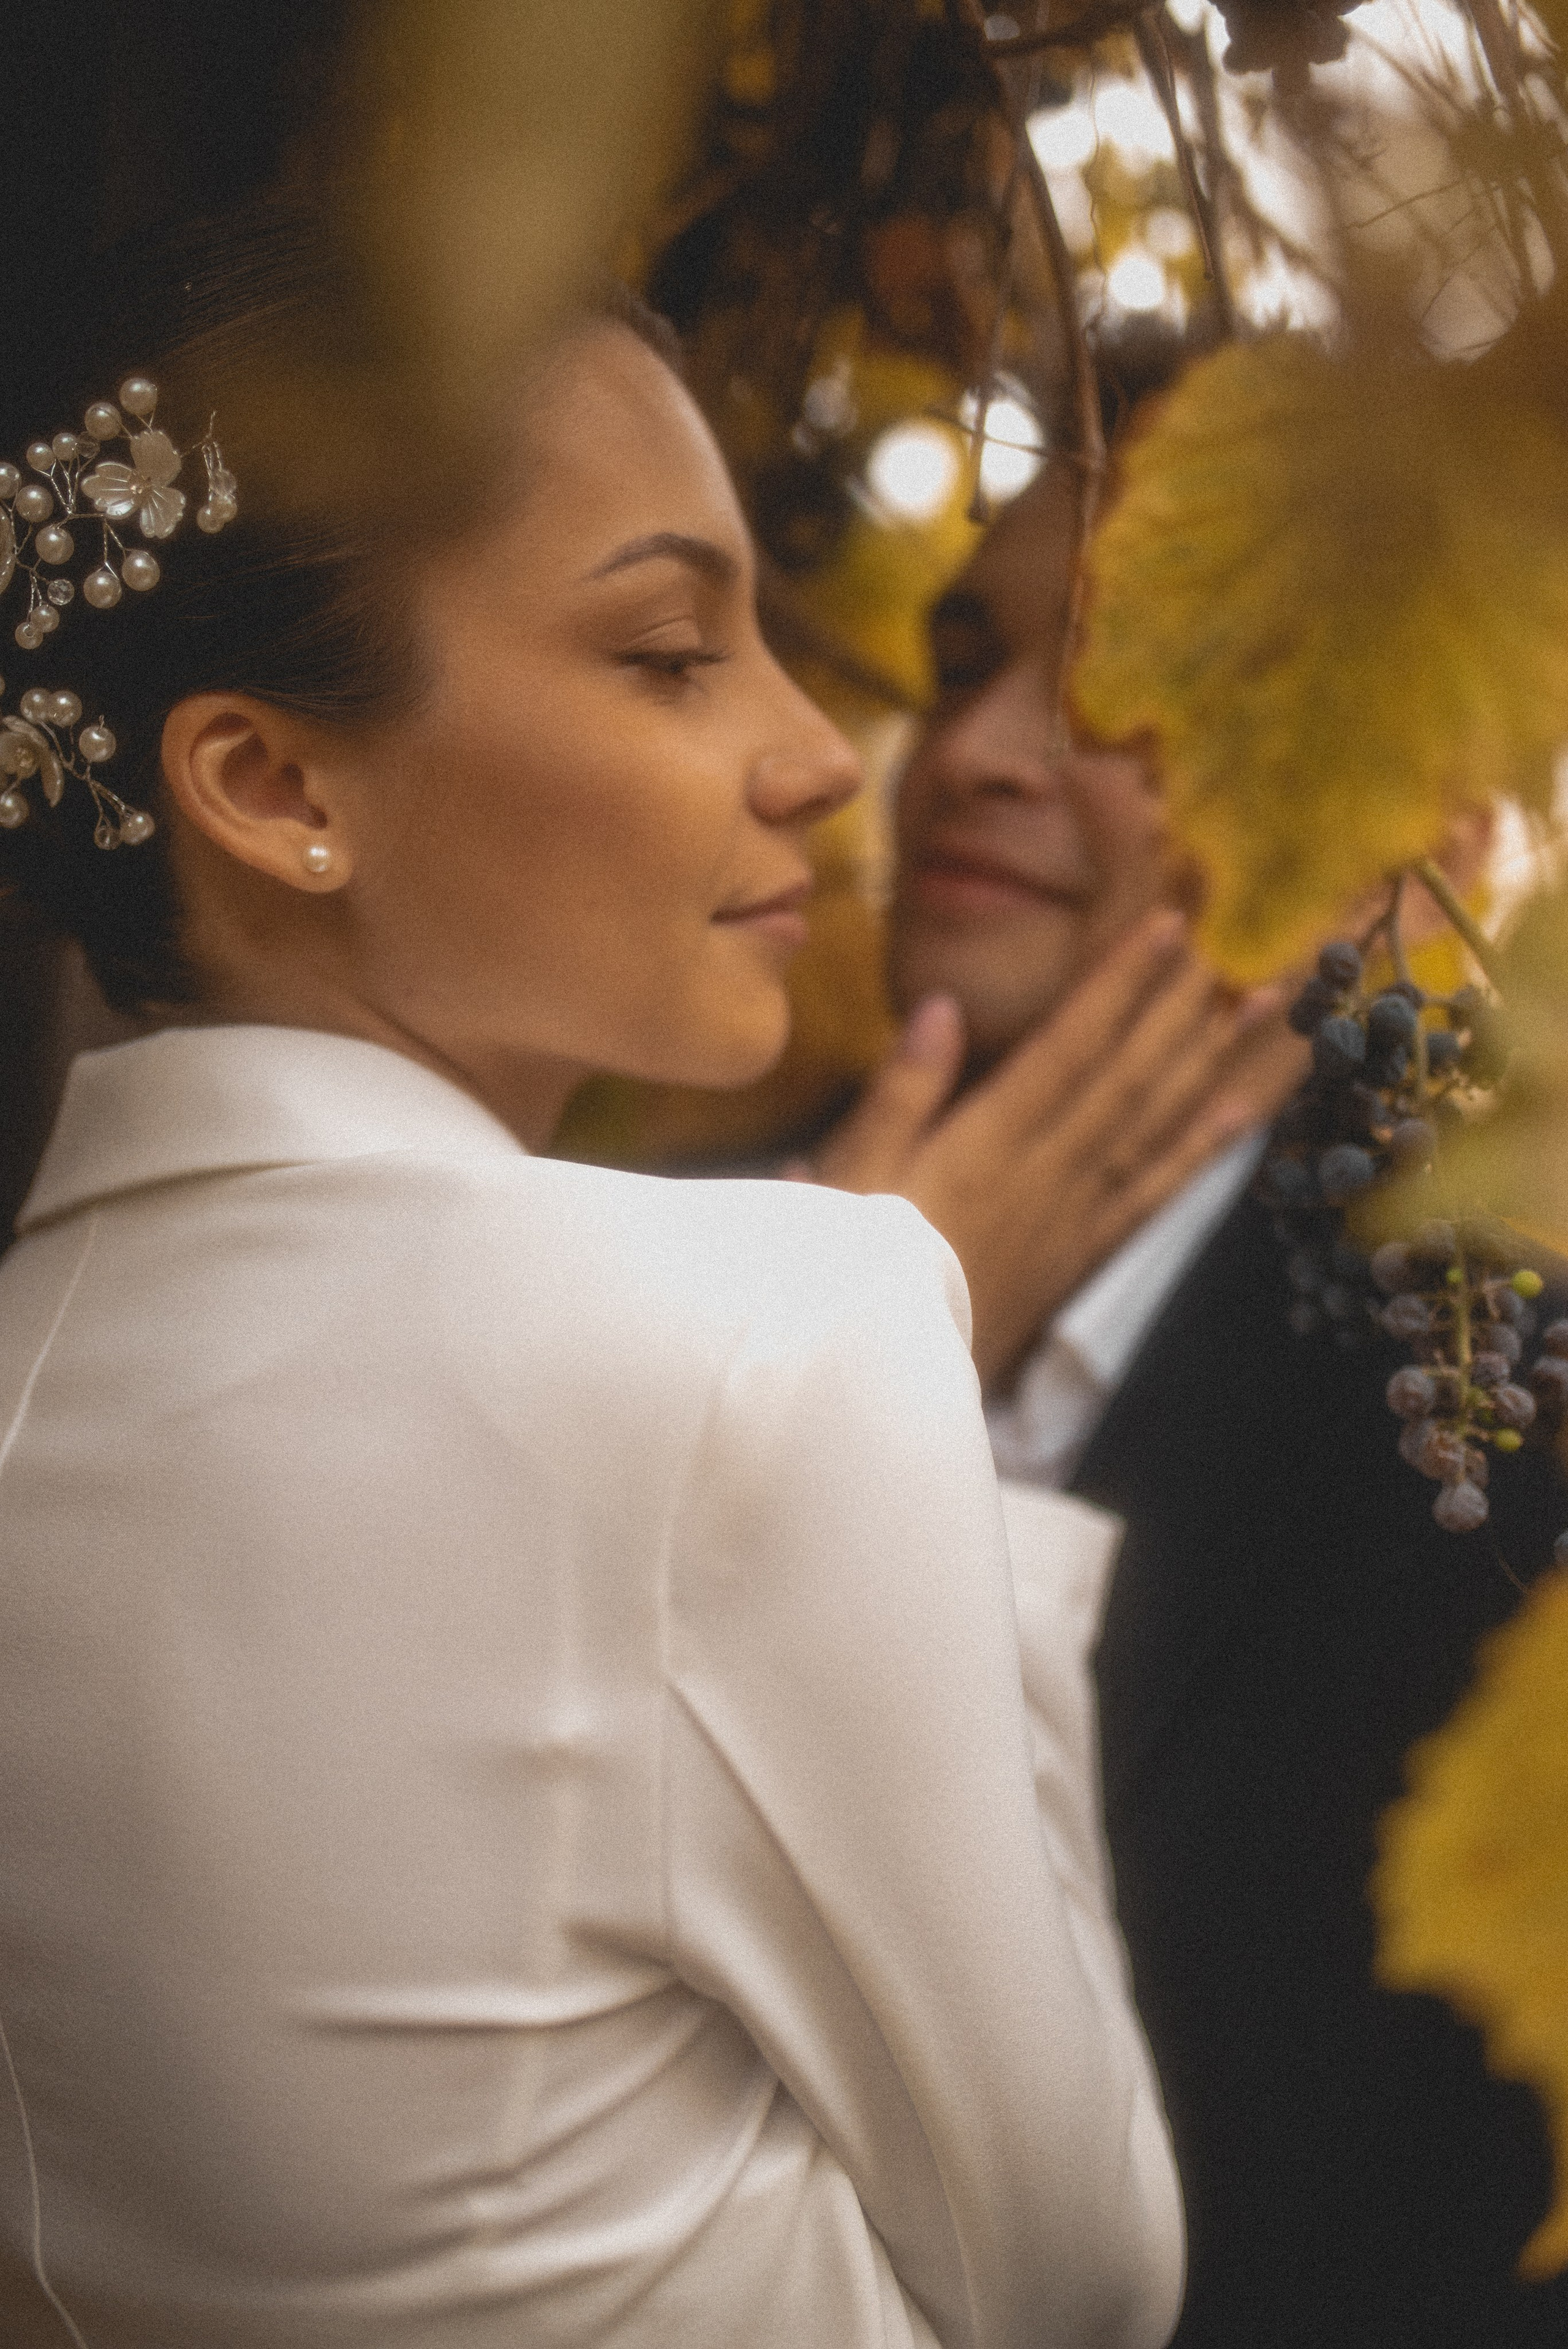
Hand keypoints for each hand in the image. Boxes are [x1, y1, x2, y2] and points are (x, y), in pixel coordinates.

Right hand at [790, 911, 1306, 1389]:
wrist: (880, 1376)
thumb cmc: (848, 1270)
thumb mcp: (851, 1174)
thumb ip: (902, 1092)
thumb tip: (942, 1007)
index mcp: (987, 1142)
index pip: (1068, 1046)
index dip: (1120, 984)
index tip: (1167, 927)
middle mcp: (1046, 1172)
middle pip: (1125, 1076)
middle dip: (1177, 1006)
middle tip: (1230, 945)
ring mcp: (1073, 1216)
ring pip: (1153, 1126)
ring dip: (1209, 1063)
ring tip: (1259, 1008)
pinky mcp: (1080, 1256)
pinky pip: (1152, 1196)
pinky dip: (1198, 1153)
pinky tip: (1237, 1115)